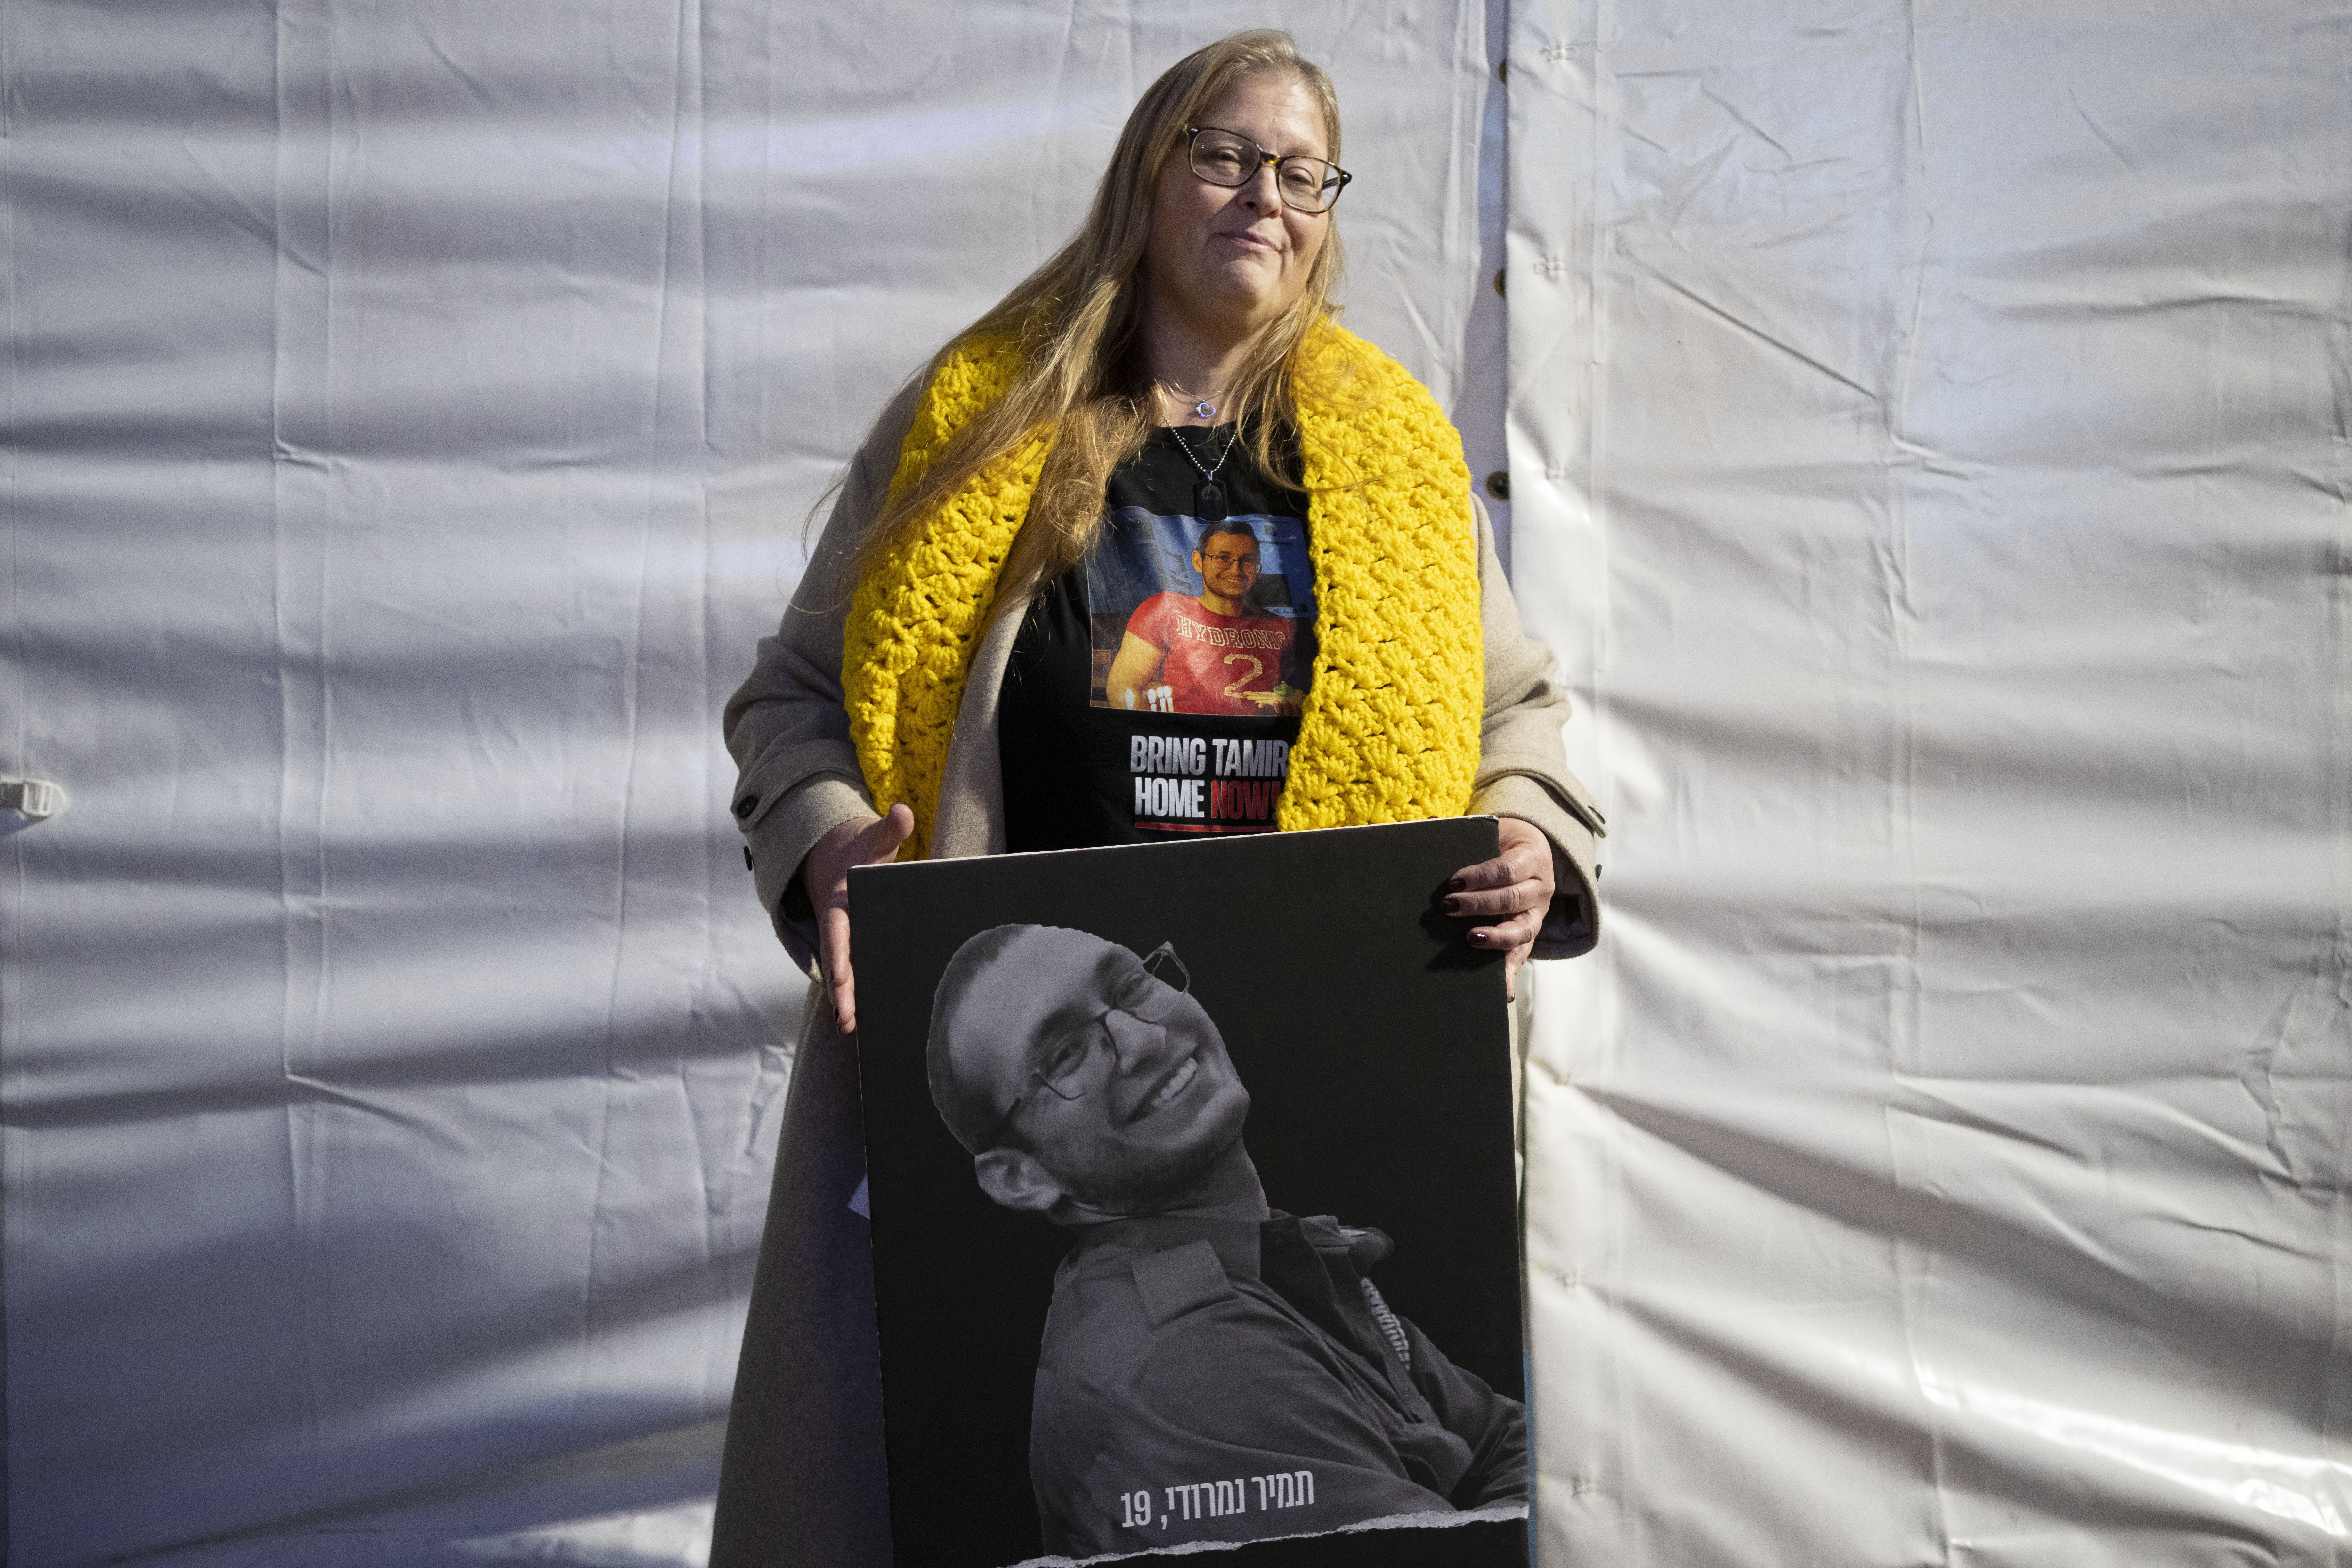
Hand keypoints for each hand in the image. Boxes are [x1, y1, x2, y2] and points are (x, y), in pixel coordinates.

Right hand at [800, 803, 914, 1032]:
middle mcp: (838, 925)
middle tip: (846, 1019)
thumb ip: (888, 829)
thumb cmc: (858, 849)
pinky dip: (854, 991)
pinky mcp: (852, 943)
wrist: (833, 855)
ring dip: (846, 998)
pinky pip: (854, 968)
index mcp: (838, 903)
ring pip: (844, 971)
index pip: (837, 933)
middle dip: (841, 990)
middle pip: (838, 961)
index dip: (839, 955)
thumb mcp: (872, 838)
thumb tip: (903, 812)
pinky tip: (862, 1018)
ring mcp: (844, 937)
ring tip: (849, 1027)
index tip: (841, 978)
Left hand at [1443, 817, 1556, 999]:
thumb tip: (1429, 823)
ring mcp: (1537, 914)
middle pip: (1512, 899)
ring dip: (1495, 938)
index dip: (1481, 876)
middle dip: (1480, 905)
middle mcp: (1540, 888)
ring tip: (1469, 940)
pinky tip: (1499, 990)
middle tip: (1448, 906)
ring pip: (1522, 930)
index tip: (1453, 882)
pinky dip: (1509, 973)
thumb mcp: (1490, 831)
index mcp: (1531, 857)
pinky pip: (1522, 955)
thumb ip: (1462, 830)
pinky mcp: (1530, 935)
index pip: (1507, 869)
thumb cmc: (1503, 843)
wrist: (1532, 852)